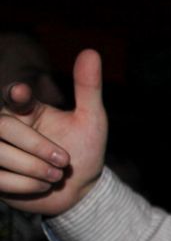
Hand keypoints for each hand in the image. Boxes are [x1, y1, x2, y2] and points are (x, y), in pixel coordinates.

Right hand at [0, 49, 106, 213]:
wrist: (82, 189)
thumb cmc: (85, 150)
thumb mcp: (92, 120)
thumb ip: (88, 88)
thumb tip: (92, 52)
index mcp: (25, 109)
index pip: (12, 97)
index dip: (16, 96)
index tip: (22, 94)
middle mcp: (6, 127)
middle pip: (3, 127)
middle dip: (35, 145)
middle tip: (63, 160)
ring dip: (33, 168)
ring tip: (56, 176)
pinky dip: (24, 186)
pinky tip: (43, 187)